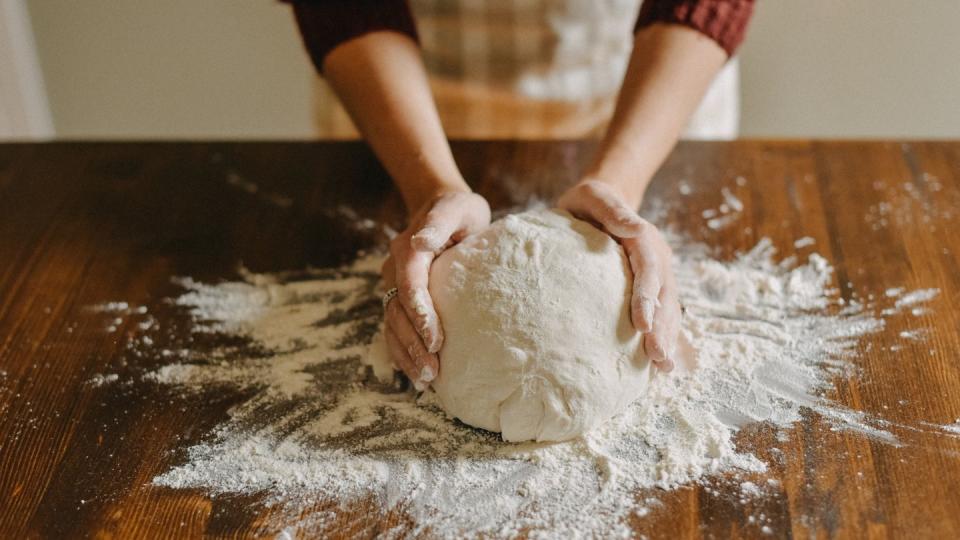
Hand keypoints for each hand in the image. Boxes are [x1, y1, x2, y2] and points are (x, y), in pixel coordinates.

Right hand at [382, 189, 490, 388]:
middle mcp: (394, 269)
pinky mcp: (400, 299)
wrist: (442, 209)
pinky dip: (402, 352)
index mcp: (408, 249)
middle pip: (397, 311)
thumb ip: (439, 223)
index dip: (420, 313)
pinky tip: (415, 375)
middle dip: (413, 343)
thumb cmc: (458, 211)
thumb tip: (420, 241)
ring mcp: (394, 285)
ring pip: (392, 325)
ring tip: (425, 381)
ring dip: (406, 354)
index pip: (409, 284)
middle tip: (433, 371)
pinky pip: (395, 329)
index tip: (436, 339)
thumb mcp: (455, 209)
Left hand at [558, 180, 678, 371]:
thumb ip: (613, 210)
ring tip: (664, 367)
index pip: (649, 269)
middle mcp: (656, 259)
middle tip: (659, 358)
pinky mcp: (649, 288)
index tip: (643, 324)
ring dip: (667, 337)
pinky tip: (656, 364)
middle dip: (663, 328)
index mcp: (644, 239)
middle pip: (664, 295)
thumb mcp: (594, 197)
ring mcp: (656, 275)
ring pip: (667, 309)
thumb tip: (636, 226)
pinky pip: (660, 313)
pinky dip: (661, 336)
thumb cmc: (590, 202)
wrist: (599, 203)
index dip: (647, 297)